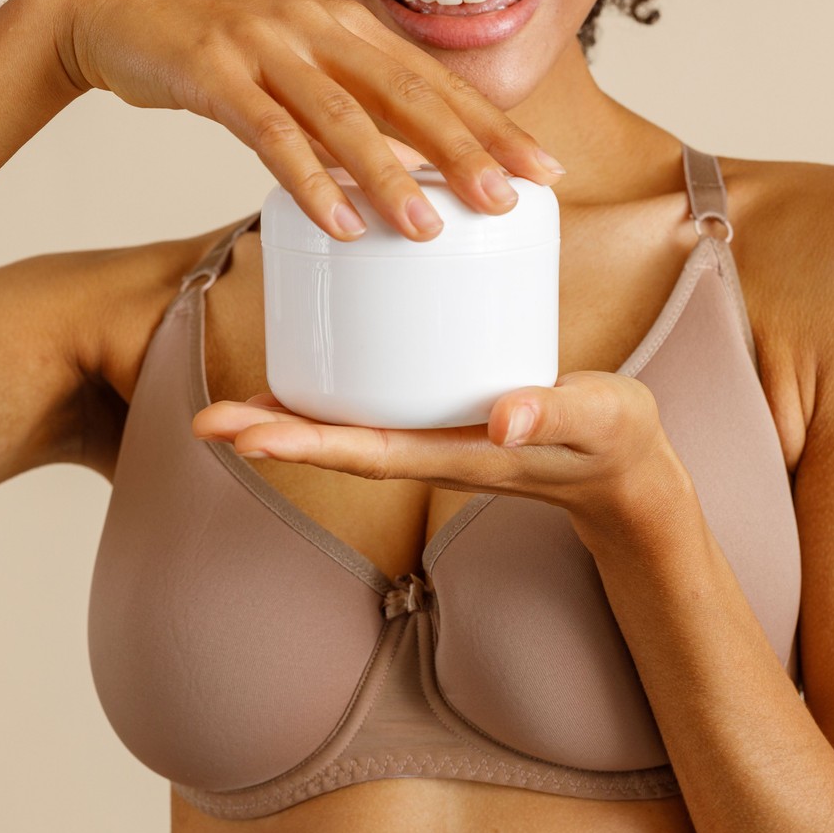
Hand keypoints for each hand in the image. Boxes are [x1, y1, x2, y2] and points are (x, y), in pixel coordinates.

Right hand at [43, 0, 565, 241]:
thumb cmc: (216, 51)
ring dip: (391, 176)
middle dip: (466, 150)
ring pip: (344, 117)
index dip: (495, 125)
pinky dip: (310, 181)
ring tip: (430, 229)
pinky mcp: (215, 73)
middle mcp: (319, 29)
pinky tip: (340, 223)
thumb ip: (347, 108)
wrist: (115, 8)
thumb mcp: (295, 68)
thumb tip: (408, 171)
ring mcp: (267, 48)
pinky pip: (270, 135)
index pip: (437, 81)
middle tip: (510, 202)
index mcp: (349, 28)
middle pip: (408, 94)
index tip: (545, 172)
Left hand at [191, 371, 687, 526]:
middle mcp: (433, 447)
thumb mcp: (594, 420)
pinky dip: (330, 391)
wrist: (626, 464)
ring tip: (224, 407)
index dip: (306, 440)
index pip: (368, 448)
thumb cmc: (612, 440)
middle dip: (272, 433)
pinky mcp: (440, 410)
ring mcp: (433, 434)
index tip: (248, 432)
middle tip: (207, 421)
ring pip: (346, 426)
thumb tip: (502, 421)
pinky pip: (372, 402)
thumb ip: (551, 413)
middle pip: (338, 441)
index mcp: (459, 454)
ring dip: (286, 419)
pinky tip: (305, 368)